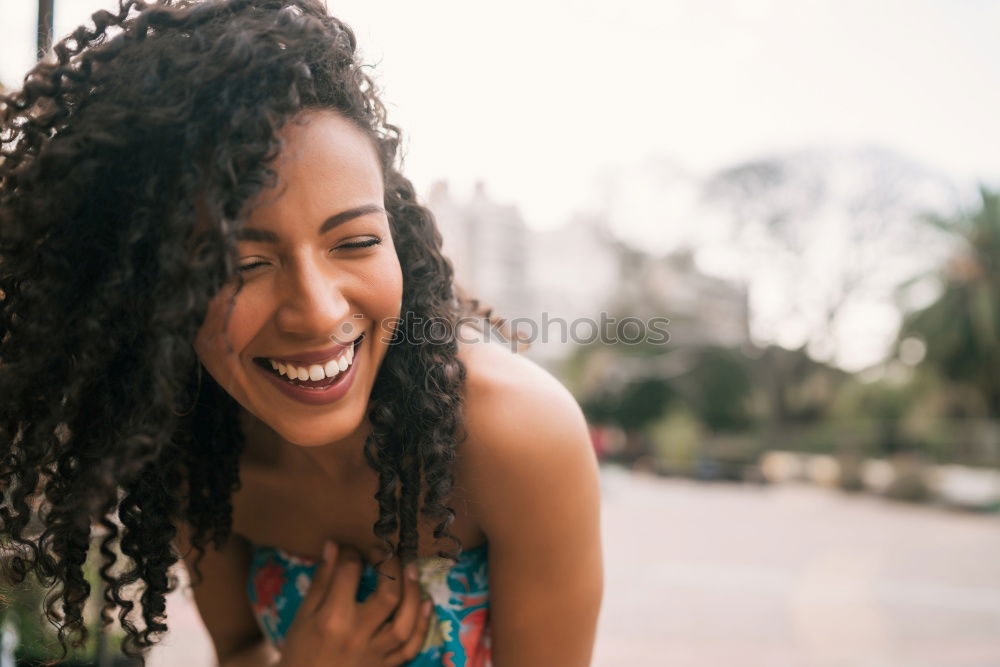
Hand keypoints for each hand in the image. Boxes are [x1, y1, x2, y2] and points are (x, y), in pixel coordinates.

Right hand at [277, 541, 432, 666]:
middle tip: (387, 551)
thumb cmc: (300, 651)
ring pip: (405, 622)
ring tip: (413, 570)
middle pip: (388, 596)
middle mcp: (358, 635)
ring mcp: (375, 654)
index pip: (349, 574)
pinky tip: (426, 604)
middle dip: (392, 566)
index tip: (353, 548)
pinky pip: (411, 647)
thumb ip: (321, 580)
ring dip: (414, 593)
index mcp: (332, 619)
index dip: (352, 553)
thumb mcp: (303, 615)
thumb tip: (334, 545)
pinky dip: (423, 625)